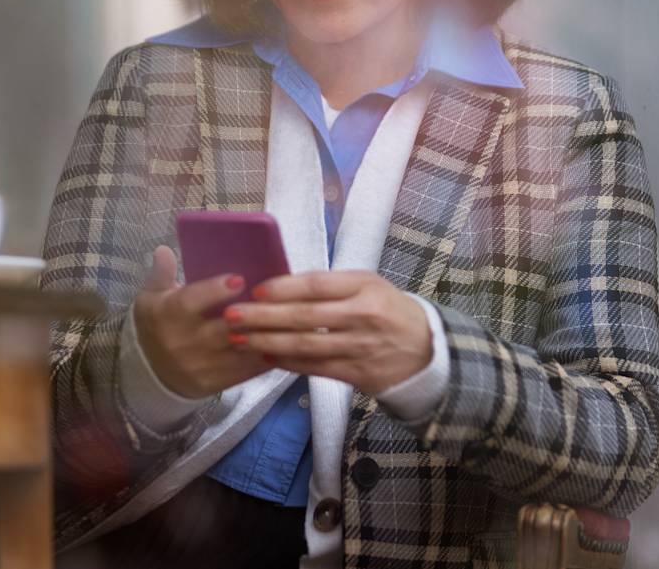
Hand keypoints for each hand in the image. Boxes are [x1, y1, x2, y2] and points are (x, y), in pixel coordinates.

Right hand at [133, 245, 274, 398]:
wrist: (150, 371)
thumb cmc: (157, 325)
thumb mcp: (150, 296)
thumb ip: (161, 273)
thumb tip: (164, 250)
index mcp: (167, 315)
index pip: (190, 302)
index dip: (214, 291)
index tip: (239, 279)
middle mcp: (183, 342)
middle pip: (221, 330)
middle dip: (249, 317)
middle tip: (274, 300)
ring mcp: (200, 366)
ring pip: (238, 351)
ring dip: (264, 337)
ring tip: (286, 320)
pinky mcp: (214, 384)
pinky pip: (244, 371)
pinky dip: (264, 357)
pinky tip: (281, 342)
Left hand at [223, 270, 432, 393]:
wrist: (426, 349)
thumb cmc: (386, 308)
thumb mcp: (367, 284)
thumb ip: (330, 284)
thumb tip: (280, 284)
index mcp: (363, 287)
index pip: (317, 285)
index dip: (283, 288)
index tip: (255, 290)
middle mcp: (361, 316)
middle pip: (305, 317)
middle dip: (263, 317)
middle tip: (231, 316)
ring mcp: (359, 347)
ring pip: (306, 345)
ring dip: (268, 342)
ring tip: (239, 339)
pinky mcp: (358, 374)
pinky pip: (315, 368)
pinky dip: (287, 363)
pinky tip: (265, 356)